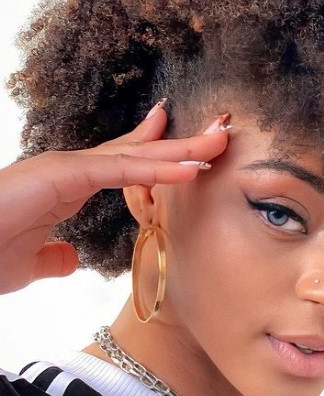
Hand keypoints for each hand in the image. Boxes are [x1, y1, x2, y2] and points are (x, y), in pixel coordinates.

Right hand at [0, 103, 228, 294]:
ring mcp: (67, 168)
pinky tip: (189, 168)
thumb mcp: (29, 263)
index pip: (122, 163)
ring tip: (219, 144)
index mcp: (69, 186)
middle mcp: (71, 169)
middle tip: (221, 132)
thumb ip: (53, 259)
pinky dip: (156, 167)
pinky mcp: (61, 174)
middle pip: (137, 152)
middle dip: (181, 143)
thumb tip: (71, 261)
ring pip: (135, 156)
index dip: (156, 153)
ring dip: (181, 150)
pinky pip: (119, 169)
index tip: (188, 146)